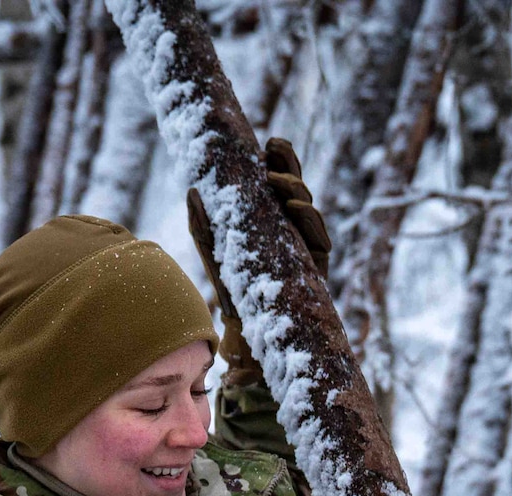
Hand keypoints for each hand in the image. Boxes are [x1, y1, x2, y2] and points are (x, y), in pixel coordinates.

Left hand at [187, 138, 332, 383]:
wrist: (249, 338)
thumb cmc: (233, 293)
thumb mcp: (214, 255)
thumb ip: (203, 227)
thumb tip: (191, 190)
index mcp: (274, 221)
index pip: (280, 184)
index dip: (280, 161)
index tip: (267, 142)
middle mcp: (294, 232)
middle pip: (298, 190)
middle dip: (289, 166)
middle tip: (274, 148)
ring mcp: (308, 250)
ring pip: (310, 210)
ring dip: (296, 190)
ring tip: (277, 181)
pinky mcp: (318, 270)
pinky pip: (320, 240)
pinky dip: (310, 220)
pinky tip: (295, 208)